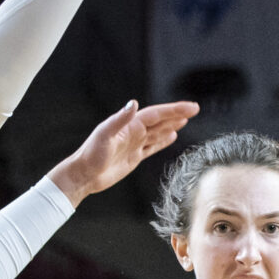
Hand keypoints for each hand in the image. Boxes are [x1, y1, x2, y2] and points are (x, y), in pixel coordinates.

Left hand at [51, 100, 197, 202]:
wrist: (84, 175)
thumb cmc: (91, 155)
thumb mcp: (104, 135)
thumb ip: (119, 119)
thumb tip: (133, 103)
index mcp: (130, 125)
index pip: (157, 114)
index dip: (174, 110)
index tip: (191, 108)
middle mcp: (134, 132)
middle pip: (160, 120)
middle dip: (177, 114)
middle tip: (195, 109)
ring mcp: (135, 144)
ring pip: (158, 132)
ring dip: (171, 124)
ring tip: (185, 119)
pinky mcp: (134, 157)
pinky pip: (152, 146)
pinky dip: (163, 141)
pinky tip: (171, 136)